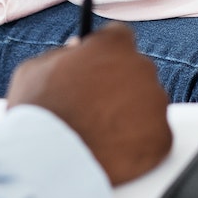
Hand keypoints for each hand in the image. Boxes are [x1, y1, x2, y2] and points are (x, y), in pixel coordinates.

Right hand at [6, 23, 172, 184]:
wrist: (48, 159)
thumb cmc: (37, 112)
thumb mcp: (35, 69)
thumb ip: (61, 55)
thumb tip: (75, 50)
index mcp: (114, 44)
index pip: (119, 38)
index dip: (106, 55)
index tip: (98, 67)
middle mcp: (142, 67)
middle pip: (136, 72)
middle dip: (119, 86)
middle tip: (97, 107)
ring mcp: (156, 103)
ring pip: (148, 105)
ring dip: (130, 115)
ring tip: (100, 133)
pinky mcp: (162, 137)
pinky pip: (155, 137)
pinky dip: (139, 145)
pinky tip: (113, 151)